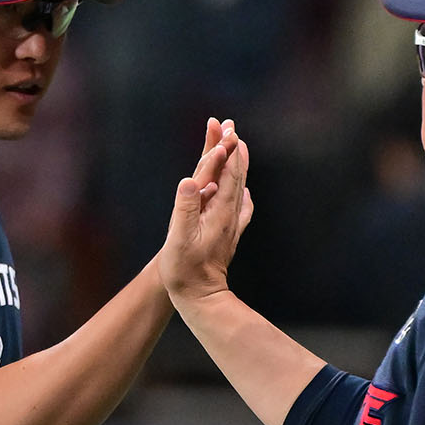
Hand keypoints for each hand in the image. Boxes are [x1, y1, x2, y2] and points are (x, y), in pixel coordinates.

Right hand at [157, 117, 252, 302]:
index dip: (224, 148)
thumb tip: (190, 180)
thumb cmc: (185, 270)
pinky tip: (244, 191)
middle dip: (233, 149)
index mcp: (218, 211)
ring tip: (237, 146)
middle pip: (235, 175)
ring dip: (237, 165)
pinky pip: (240, 206)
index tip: (224, 127)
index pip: (225, 173)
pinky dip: (241, 191)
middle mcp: (230, 215)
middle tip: (230, 125)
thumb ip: (185, 208)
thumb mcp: (179, 239)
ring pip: (239, 187)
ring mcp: (231, 225)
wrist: (201, 298)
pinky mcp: (229, 234)